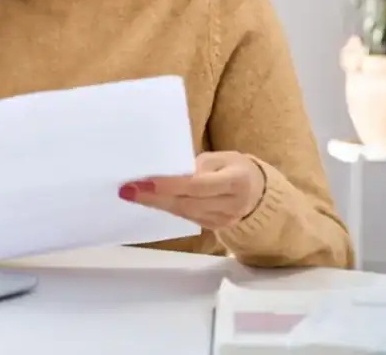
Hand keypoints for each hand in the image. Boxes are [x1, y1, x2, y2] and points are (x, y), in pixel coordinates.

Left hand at [118, 151, 266, 230]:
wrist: (258, 193)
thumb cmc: (235, 168)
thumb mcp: (222, 158)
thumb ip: (198, 165)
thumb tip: (166, 172)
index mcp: (236, 181)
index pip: (197, 185)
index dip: (169, 184)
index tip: (144, 181)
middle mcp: (231, 204)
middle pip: (187, 202)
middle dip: (154, 196)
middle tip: (127, 189)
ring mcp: (223, 220)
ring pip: (184, 212)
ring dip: (155, 203)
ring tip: (131, 193)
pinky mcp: (214, 227)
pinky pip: (186, 217)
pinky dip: (166, 208)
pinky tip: (148, 200)